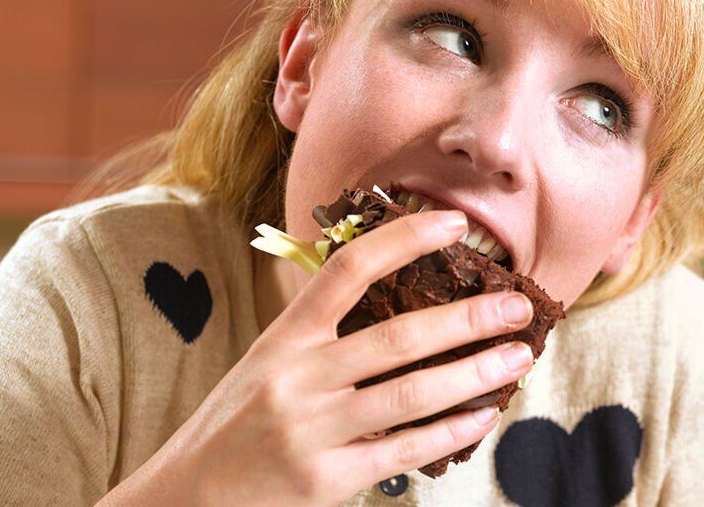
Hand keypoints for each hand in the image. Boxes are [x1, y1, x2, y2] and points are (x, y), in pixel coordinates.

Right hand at [105, 209, 533, 505]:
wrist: (185, 500)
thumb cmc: (237, 424)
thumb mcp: (267, 364)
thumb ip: (323, 335)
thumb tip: (406, 305)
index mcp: (284, 337)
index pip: (347, 269)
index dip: (404, 240)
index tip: (455, 224)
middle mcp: (297, 377)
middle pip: (399, 335)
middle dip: (468, 317)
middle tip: (518, 306)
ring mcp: (311, 430)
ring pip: (413, 393)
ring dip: (476, 373)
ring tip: (518, 357)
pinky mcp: (326, 480)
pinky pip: (405, 450)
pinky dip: (451, 431)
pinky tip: (485, 414)